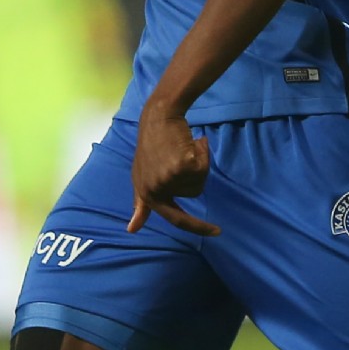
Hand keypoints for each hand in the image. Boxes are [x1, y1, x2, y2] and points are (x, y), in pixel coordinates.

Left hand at [128, 101, 219, 236]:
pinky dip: (203, 153)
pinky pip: (204, 168)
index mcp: (147, 194)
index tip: (217, 232)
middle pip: (194, 192)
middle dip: (194, 174)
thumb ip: (141, 203)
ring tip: (183, 147)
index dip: (197, 227)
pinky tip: (192, 142)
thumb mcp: (141, 176)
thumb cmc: (151, 144)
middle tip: (180, 154)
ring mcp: (168, 179)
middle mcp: (157, 190)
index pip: (175, 219)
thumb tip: (131, 230)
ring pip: (200, 180)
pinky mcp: (181, 167)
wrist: (158, 117)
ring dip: (198, 162)